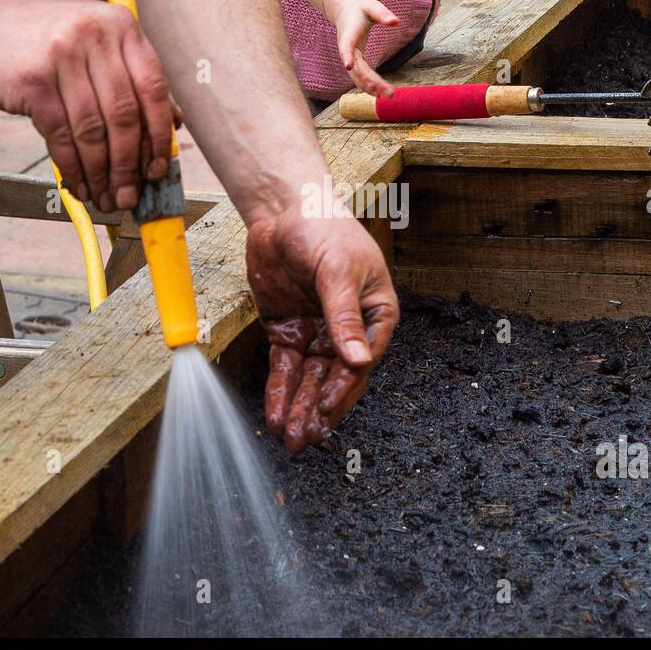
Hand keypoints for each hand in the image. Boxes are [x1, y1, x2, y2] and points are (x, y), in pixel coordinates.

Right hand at [0, 0, 172, 213]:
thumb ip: (131, 76)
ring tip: (105, 197)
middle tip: (130, 195)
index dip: (159, 135)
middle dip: (130, 165)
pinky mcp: (32, 80)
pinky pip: (61, 136)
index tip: (158, 168)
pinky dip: (73, 168)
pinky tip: (77, 185)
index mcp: (120, 25)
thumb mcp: (91, 43)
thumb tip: (174, 123)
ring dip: (102, 174)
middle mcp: (95, 35)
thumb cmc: (37, 39)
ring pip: (94, 131)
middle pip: (125, 115)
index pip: (154, 88)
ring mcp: (62, 55)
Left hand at [245, 205, 398, 453]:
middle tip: (306, 440)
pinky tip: (275, 416)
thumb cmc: (324, 229)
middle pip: (335, 379)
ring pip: (309, 381)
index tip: (326, 408)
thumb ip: (344, 316)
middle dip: (320, 411)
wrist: (284, 209)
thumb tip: (358, 361)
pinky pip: (285, 368)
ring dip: (300, 409)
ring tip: (290, 439)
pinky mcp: (287, 331)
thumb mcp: (338, 270)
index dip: (344, 388)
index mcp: (375, 315)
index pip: (361, 360)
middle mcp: (348, 330)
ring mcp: (317, 333)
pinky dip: (280, 392)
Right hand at [331, 0, 398, 96]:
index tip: (348, 65)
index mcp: (348, 34)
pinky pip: (359, 76)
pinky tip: (380, 93)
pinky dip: (368, 85)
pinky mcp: (354, 60)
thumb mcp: (371, 6)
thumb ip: (382, 14)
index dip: (346, 55)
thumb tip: (395, 21)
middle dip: (370, 81)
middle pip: (356, 69)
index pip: (345, 46)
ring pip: (357, 76)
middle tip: (387, 92)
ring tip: (387, 95)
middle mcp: (346, 49)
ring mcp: (349, 57)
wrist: (345, 9)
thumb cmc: (360, 7)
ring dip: (370, 87)